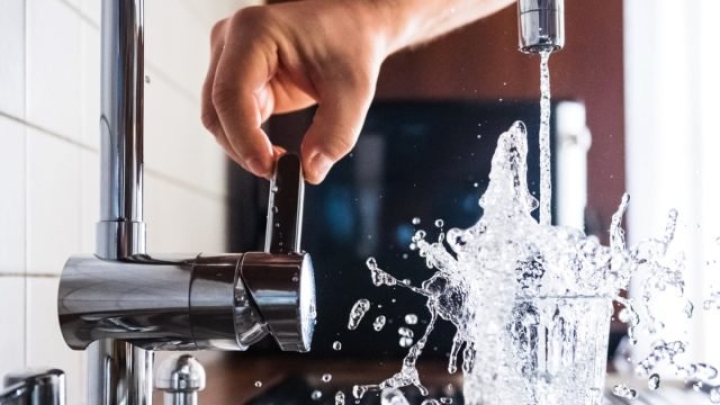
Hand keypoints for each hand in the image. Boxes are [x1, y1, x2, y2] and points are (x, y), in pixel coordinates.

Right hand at [201, 1, 393, 183]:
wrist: (352, 27)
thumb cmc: (350, 42)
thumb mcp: (354, 90)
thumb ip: (336, 134)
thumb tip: (311, 170)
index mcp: (254, 32)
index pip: (231, 93)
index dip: (243, 136)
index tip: (267, 166)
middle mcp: (231, 42)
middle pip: (216, 110)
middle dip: (243, 147)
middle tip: (277, 171)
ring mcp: (230, 60)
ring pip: (219, 119)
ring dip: (244, 147)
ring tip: (281, 160)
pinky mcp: (238, 79)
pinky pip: (233, 119)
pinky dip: (250, 141)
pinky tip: (275, 150)